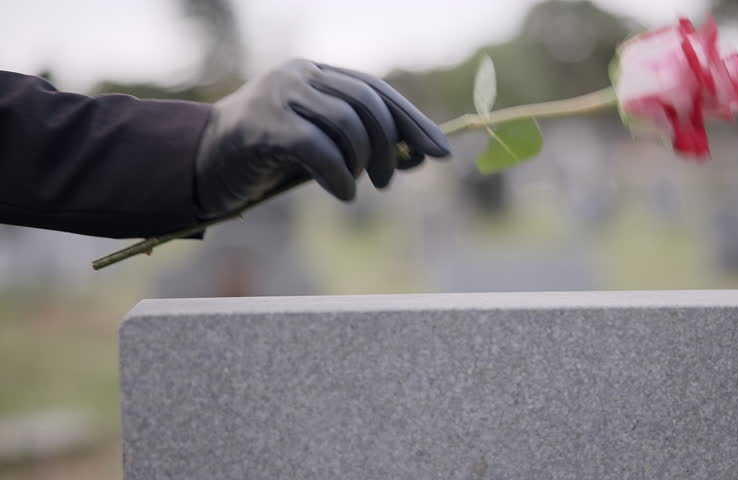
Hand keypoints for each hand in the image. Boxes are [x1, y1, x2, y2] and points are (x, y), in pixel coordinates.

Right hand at [192, 59, 450, 218]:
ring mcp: (279, 94)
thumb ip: (361, 144)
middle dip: (390, 146)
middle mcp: (300, 74)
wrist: (201, 164)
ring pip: (347, 123)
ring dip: (364, 162)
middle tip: (388, 181)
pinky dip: (339, 176)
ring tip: (360, 187)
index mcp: (316, 72)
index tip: (441, 153)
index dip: (413, 121)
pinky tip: (344, 194)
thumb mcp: (321, 145)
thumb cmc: (268, 158)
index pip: (377, 90)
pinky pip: (318, 147)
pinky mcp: (262, 124)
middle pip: (368, 103)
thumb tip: (418, 155)